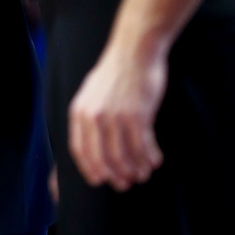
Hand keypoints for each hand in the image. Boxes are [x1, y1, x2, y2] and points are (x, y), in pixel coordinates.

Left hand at [68, 43, 165, 190]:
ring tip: (142, 174)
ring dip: (135, 170)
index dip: (90, 169)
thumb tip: (91, 143)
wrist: (134, 50)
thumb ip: (88, 115)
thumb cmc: (116, 71)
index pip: (80, 150)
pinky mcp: (138, 116)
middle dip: (115, 176)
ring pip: (124, 156)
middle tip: (125, 184)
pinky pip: (143, 147)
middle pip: (103, 159)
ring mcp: (116, 117)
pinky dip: (149, 158)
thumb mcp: (91, 91)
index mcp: (80, 111)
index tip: (99, 180)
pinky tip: (155, 161)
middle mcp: (95, 116)